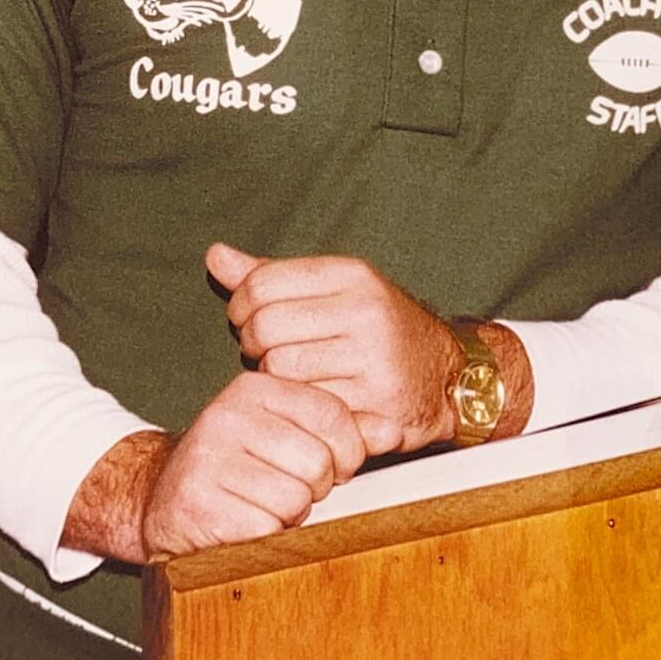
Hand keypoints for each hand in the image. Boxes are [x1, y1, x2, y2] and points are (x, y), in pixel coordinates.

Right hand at [140, 370, 365, 556]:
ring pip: (295, 500)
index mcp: (256, 388)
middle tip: (286, 489)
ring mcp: (208, 457)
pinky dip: (264, 538)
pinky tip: (243, 523)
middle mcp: (228, 414)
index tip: (332, 467)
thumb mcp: (288, 435)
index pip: (334, 415)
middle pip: (319, 463)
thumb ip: (344, 432)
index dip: (347, 453)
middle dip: (313, 489)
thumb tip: (394, 431)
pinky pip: (265, 529)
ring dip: (288, 517)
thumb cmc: (237, 467)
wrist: (160, 498)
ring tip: (262, 505)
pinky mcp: (197, 502)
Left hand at [208, 244, 460, 455]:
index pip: (261, 283)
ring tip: (291, 374)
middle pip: (264, 326)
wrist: (446, 378)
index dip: (241, 305)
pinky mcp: (372, 402)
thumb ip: (271, 276)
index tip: (248, 319)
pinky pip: (303, 404)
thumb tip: (214, 255)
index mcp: (352, 274)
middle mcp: (365, 311)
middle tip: (267, 352)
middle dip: (253, 344)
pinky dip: (297, 404)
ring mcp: (372, 357)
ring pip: (278, 368)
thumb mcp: (334, 291)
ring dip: (273, 377)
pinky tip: (309, 398)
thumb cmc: (377, 329)